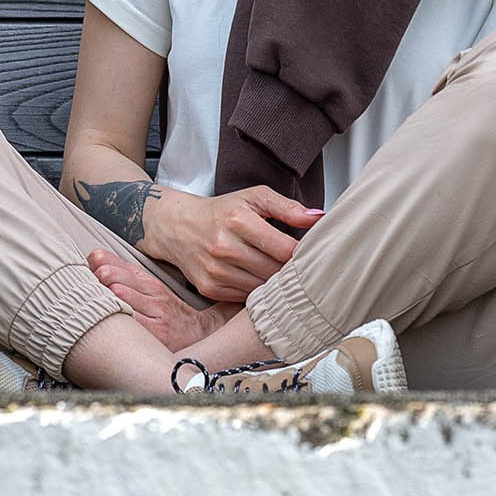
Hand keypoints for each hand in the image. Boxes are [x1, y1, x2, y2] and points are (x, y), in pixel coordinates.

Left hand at [88, 249, 238, 351]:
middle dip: (98, 277)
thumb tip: (94, 259)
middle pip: (116, 277)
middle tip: (86, 281)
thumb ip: (126, 276)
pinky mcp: (157, 333)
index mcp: (149, 281)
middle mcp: (152, 293)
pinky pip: (132, 322)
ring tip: (92, 296)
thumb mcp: (152, 289)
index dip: (100, 262)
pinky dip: (117, 316)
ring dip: (104, 294)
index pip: (120, 264)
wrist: (201, 334)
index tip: (89, 264)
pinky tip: (107, 316)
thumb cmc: (169, 313)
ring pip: (122, 296)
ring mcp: (155, 313)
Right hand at [140, 186, 322, 302]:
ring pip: (262, 288)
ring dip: (273, 283)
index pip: (285, 249)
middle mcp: (224, 247)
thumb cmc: (221, 211)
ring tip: (275, 270)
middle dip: (289, 270)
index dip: (302, 254)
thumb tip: (318, 217)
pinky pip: (246, 297)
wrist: (177, 227)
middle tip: (296, 265)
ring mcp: (215, 270)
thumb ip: (287, 207)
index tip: (309, 253)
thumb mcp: (253, 198)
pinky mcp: (209, 288)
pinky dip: (255, 291)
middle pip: (275, 271)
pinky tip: (255, 277)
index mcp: (238, 220)